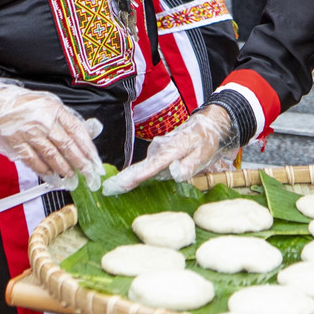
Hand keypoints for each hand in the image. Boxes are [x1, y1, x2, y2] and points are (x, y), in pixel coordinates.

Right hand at [0, 77, 104, 189]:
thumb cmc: (24, 104)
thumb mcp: (49, 103)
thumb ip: (66, 118)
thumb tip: (85, 133)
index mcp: (55, 109)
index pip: (76, 130)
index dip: (87, 147)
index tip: (94, 159)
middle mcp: (44, 121)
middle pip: (66, 145)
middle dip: (80, 162)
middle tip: (89, 174)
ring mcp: (29, 133)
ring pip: (51, 155)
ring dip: (63, 168)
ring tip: (71, 176)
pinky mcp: (16, 143)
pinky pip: (33, 160)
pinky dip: (43, 170)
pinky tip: (51, 175)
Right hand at [102, 105, 237, 194]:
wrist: (206, 124)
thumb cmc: (205, 141)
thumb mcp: (203, 154)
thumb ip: (189, 164)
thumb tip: (174, 173)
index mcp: (170, 151)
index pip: (151, 167)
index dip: (135, 177)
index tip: (120, 185)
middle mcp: (160, 149)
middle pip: (140, 166)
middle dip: (124, 178)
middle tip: (107, 188)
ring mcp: (158, 149)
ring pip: (142, 165)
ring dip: (129, 176)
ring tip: (113, 187)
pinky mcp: (159, 151)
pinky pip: (146, 163)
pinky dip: (137, 172)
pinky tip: (128, 180)